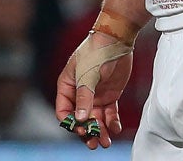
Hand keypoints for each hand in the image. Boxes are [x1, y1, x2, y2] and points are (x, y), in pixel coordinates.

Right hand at [55, 32, 133, 149]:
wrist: (117, 39)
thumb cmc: (96, 52)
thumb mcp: (88, 75)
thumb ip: (85, 97)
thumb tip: (81, 119)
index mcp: (67, 87)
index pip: (64, 111)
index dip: (72, 123)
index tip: (82, 129)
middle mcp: (80, 94)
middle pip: (81, 119)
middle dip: (87, 132)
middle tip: (94, 144)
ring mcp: (95, 95)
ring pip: (95, 118)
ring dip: (100, 131)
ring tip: (105, 143)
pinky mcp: (110, 94)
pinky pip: (109, 112)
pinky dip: (112, 121)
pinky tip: (116, 129)